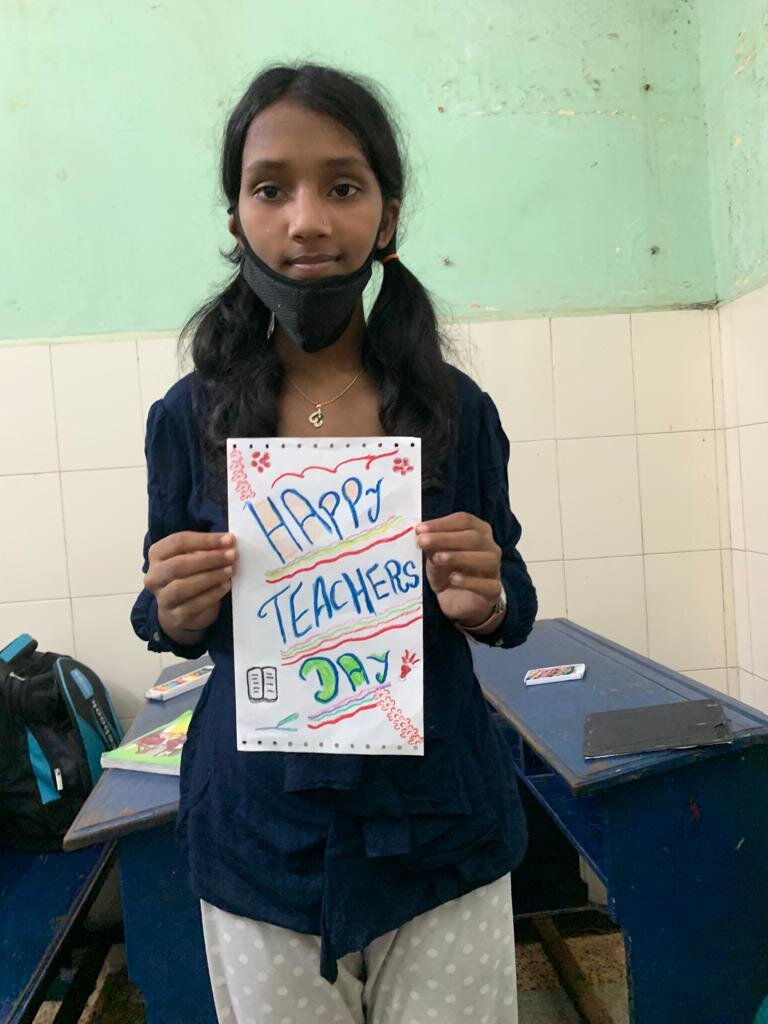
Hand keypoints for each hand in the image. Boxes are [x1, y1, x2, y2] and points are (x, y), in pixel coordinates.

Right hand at [144, 532, 237, 640]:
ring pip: (183, 586)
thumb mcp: (193, 558)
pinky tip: (225, 586)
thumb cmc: (189, 576)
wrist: (180, 611)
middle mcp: (154, 576)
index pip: (179, 542)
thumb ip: (206, 549)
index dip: (206, 540)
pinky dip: (212, 594)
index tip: (229, 539)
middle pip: (179, 564)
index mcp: (157, 554)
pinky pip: (193, 604)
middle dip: (209, 558)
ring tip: (230, 570)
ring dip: (211, 576)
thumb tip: (228, 542)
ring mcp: (162, 598)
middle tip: (232, 555)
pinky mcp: (175, 616)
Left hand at [415, 513, 500, 627]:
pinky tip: (454, 579)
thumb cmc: (448, 572)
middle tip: (422, 542)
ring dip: (459, 556)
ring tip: (437, 559)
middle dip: (446, 538)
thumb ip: (431, 545)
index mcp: (478, 532)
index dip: (442, 523)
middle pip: (474, 537)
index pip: (464, 520)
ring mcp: (495, 569)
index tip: (420, 529)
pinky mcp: (493, 590)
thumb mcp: (435, 555)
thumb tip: (421, 533)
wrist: (457, 601)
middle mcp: (491, 547)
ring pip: (486, 558)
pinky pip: (487, 584)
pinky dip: (470, 581)